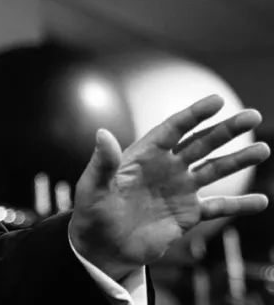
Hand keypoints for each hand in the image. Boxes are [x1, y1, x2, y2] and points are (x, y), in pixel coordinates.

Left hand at [69, 95, 269, 280]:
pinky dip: (239, 205)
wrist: (102, 248)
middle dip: (226, 130)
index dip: (194, 115)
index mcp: (144, 155)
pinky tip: (262, 201)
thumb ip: (102, 162)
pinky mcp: (188, 214)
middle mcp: (166, 168)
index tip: (217, 100)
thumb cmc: (92, 213)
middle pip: (201, 143)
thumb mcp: (93, 187)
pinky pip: (218, 207)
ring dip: (238, 160)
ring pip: (214, 170)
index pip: (173, 129)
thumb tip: (101, 133)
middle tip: (252, 115)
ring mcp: (179, 190)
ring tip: (263, 149)